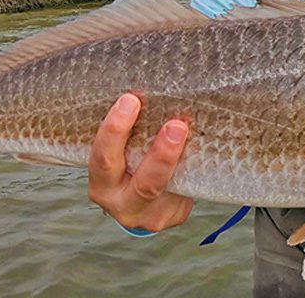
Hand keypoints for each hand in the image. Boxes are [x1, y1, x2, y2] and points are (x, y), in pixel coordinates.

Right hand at [88, 93, 193, 231]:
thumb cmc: (125, 165)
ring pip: (171, 190)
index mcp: (102, 184)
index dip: (114, 130)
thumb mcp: (117, 154)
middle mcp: (123, 205)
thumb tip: (145, 88)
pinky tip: (202, 146)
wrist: (137, 203)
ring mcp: (152, 216)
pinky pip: (187, 191)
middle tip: (176, 125)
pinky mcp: (174, 216)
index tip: (130, 100)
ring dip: (185, 161)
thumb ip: (127, 134)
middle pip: (144, 184)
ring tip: (193, 133)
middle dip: (162, 156)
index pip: (103, 158)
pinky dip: (195, 167)